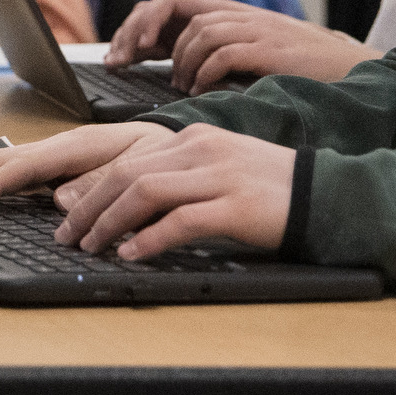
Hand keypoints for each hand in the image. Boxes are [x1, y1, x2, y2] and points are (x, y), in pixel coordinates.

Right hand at [0, 124, 159, 206]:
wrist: (181, 144)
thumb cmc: (164, 156)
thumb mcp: (143, 167)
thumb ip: (103, 183)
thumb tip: (61, 200)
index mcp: (80, 145)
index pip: (28, 165)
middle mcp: (65, 147)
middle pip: (9, 159)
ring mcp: (62, 156)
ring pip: (12, 164)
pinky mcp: (64, 167)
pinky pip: (25, 173)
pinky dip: (0, 181)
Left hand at [47, 123, 297, 259]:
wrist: (327, 194)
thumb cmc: (270, 190)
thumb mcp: (217, 172)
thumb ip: (177, 181)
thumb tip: (128, 211)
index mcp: (193, 139)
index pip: (127, 161)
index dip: (91, 190)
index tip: (71, 217)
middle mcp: (201, 150)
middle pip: (127, 174)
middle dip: (89, 207)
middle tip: (68, 237)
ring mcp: (219, 175)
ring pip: (145, 192)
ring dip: (110, 222)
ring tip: (92, 247)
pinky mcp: (236, 205)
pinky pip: (181, 220)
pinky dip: (150, 239)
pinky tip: (132, 255)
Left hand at [109, 0, 370, 92]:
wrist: (354, 69)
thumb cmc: (299, 70)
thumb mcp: (250, 55)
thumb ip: (213, 54)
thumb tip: (168, 73)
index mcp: (226, 13)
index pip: (166, 2)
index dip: (136, 23)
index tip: (118, 55)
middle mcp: (236, 13)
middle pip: (168, 4)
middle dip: (139, 31)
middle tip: (124, 62)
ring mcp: (254, 26)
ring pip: (195, 29)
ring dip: (177, 60)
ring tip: (178, 86)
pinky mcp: (271, 46)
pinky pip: (224, 51)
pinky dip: (205, 71)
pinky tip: (201, 89)